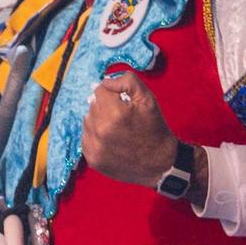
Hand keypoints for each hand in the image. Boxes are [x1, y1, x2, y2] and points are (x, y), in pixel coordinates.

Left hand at [82, 70, 179, 187]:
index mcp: (115, 113)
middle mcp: (101, 130)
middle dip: (105, 106)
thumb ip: (128, 81)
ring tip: (116, 128)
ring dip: (98, 120)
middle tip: (121, 116)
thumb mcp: (148, 99)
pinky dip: (95, 136)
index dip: (112, 93)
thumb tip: (106, 81)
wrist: (160, 163)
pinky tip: (110, 139)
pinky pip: (85, 138)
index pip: (99, 90)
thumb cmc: (154, 129)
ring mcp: (95, 146)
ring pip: (87, 120)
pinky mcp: (92, 159)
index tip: (122, 101)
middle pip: (92, 105)